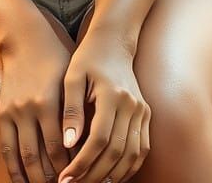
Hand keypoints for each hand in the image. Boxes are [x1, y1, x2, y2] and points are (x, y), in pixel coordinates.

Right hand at [0, 24, 78, 182]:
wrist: (26, 38)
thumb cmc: (57, 57)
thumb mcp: (72, 79)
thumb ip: (78, 111)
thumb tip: (91, 145)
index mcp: (49, 101)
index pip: (60, 147)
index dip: (69, 168)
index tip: (80, 178)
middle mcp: (29, 109)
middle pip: (40, 157)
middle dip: (52, 178)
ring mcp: (14, 112)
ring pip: (22, 157)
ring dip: (34, 178)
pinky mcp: (3, 113)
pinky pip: (7, 148)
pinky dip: (14, 169)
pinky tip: (23, 181)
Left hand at [58, 26, 150, 182]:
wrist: (114, 41)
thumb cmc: (88, 58)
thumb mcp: (72, 77)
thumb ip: (71, 110)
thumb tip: (68, 144)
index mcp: (113, 95)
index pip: (99, 139)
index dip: (82, 162)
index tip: (65, 178)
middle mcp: (132, 105)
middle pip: (116, 152)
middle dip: (94, 174)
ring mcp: (142, 110)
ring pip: (132, 155)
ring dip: (111, 175)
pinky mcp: (146, 115)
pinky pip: (142, 149)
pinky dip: (129, 167)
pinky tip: (111, 176)